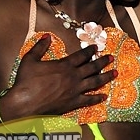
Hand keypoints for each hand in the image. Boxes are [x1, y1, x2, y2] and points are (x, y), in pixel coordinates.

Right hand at [1, 34, 116, 118]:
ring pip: (95, 82)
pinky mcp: (73, 102)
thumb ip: (40, 47)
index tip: (96, 47)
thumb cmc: (25, 82)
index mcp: (65, 65)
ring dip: (106, 77)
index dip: (90, 51)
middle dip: (103, 62)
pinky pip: (89, 100)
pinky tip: (104, 96)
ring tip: (115, 73)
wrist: (23, 103)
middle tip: (111, 58)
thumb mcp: (30, 60)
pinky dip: (97, 98)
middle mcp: (73, 76)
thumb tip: (47, 36)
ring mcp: (75, 90)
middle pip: (92, 67)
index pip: (81, 55)